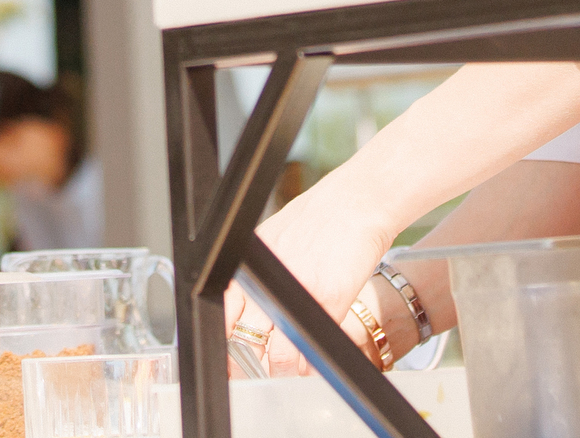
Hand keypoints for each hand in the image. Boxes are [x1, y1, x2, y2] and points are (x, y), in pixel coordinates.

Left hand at [222, 178, 394, 375]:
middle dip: (248, 367)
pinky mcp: (329, 303)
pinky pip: (312, 349)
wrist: (355, 202)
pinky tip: (308, 367)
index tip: (231, 362)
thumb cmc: (318, 219)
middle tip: (255, 374)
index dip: (225, 348)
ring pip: (276, 357)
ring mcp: (299, 296)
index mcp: (250, 268)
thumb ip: (258, 277)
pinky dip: (309, 366)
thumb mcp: (272, 242)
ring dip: (278, 373)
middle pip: (246, 344)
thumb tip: (246, 309)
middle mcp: (269, 284)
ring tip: (282, 376)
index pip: (224, 320)